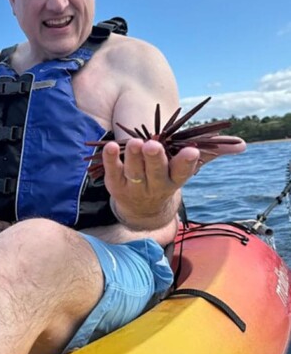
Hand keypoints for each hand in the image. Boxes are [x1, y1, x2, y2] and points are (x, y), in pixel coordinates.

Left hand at [101, 134, 245, 228]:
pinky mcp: (115, 184)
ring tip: (135, 142)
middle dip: (155, 159)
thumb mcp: (187, 167)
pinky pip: (112, 171)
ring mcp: (134, 186)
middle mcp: (155, 185)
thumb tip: (241, 144)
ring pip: (134, 172)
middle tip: (153, 145)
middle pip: (155, 173)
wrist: (141, 210)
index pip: (182, 172)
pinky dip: (111, 159)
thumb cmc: (166, 178)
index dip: (186, 162)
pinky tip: (112, 146)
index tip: (191, 151)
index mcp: (175, 180)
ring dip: (133, 157)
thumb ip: (209, 152)